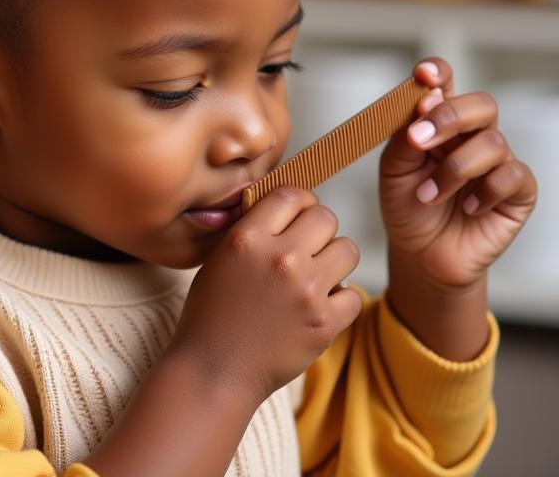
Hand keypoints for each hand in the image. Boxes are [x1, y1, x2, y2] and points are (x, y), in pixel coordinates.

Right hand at [171, 187, 361, 402]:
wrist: (214, 369)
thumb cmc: (211, 312)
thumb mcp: (219, 257)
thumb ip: (251, 228)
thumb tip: (283, 207)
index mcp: (248, 237)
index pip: (291, 194)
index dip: (299, 202)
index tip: (299, 214)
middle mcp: (280, 258)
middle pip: (325, 216)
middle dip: (319, 229)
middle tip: (309, 246)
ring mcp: (305, 291)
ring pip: (347, 250)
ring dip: (335, 260)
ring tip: (318, 275)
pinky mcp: (324, 324)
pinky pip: (353, 295)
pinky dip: (341, 301)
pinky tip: (321, 306)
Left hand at [380, 58, 537, 290]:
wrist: (421, 255)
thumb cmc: (407, 207)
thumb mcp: (393, 170)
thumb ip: (404, 135)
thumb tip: (424, 98)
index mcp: (438, 122)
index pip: (445, 84)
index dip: (438, 72)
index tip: (422, 76)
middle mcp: (471, 136)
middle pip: (480, 104)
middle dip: (449, 117)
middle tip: (417, 141)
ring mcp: (497, 161)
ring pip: (492, 142)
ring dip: (454, 169)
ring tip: (429, 195)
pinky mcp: (517, 191)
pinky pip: (512, 175)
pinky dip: (484, 191)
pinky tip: (466, 208)